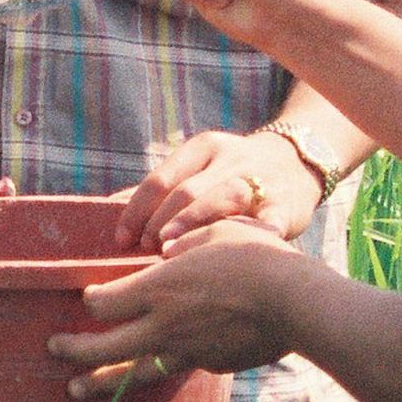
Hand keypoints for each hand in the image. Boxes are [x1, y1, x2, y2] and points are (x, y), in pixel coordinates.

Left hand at [49, 229, 314, 398]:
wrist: (298, 303)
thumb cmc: (256, 256)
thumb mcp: (212, 233)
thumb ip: (181, 244)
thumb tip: (166, 250)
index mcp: (158, 289)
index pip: (103, 302)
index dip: (89, 300)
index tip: (86, 296)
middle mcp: (164, 326)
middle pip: (104, 346)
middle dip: (74, 349)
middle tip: (54, 348)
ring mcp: (187, 352)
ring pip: (133, 372)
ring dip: (100, 382)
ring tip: (74, 391)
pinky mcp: (212, 366)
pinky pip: (178, 367)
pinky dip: (162, 366)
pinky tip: (159, 364)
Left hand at [122, 128, 327, 250]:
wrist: (296, 164)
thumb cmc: (229, 175)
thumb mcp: (197, 170)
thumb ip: (158, 190)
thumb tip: (105, 210)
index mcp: (203, 147)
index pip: (161, 178)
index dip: (137, 210)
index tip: (122, 238)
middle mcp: (231, 158)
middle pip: (188, 190)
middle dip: (161, 222)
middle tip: (145, 250)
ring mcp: (261, 178)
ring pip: (223, 199)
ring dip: (194, 226)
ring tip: (172, 253)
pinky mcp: (287, 201)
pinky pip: (270, 217)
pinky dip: (254, 233)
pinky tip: (235, 252)